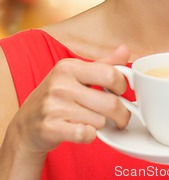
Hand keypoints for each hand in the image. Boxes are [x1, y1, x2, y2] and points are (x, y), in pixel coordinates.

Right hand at [8, 44, 130, 155]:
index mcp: (69, 67)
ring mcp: (54, 106)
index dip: (121, 86)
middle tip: (120, 116)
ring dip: (102, 125)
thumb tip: (125, 49)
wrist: (26, 124)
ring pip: (100, 121)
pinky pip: (86, 134)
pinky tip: (83, 130)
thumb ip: (104, 63)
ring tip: (93, 120)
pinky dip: (90, 136)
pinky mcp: (51, 128)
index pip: (110, 74)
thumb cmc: (57, 96)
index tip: (120, 92)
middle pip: (110, 102)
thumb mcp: (77, 74)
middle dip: (121, 113)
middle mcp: (60, 84)